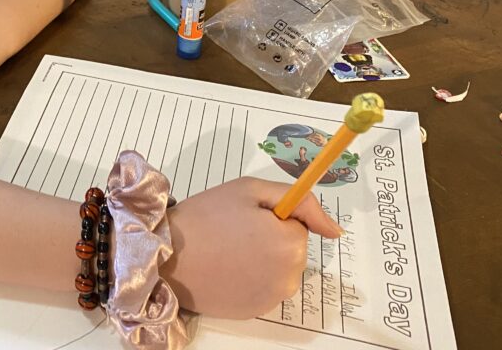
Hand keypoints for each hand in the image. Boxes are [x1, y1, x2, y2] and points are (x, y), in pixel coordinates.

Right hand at [161, 177, 343, 318]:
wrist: (166, 256)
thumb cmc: (204, 217)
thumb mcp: (250, 190)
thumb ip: (299, 201)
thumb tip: (335, 229)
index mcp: (290, 243)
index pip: (297, 223)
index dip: (271, 215)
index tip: (245, 216)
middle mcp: (289, 276)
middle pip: (291, 247)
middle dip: (269, 237)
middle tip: (233, 231)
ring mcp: (273, 298)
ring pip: (279, 268)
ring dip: (261, 258)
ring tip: (226, 250)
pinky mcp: (256, 311)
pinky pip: (265, 286)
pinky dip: (251, 277)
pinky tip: (226, 269)